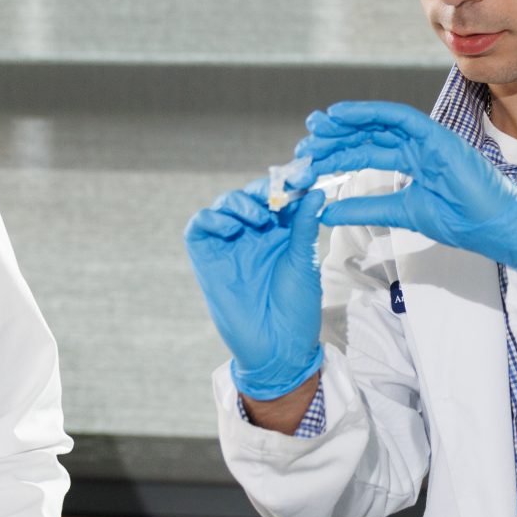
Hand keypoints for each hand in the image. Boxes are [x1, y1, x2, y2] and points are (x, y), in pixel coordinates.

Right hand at [185, 183, 325, 398]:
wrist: (279, 346)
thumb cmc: (296, 306)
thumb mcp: (304, 260)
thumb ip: (304, 225)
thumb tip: (316, 191)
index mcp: (280, 232)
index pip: (281, 196)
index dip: (291, 180)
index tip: (307, 170)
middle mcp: (254, 234)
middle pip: (252, 195)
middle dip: (266, 188)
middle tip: (281, 190)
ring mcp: (229, 244)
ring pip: (225, 204)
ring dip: (241, 202)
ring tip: (259, 217)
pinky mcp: (207, 257)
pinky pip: (200, 225)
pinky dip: (212, 218)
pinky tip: (232, 225)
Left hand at [297, 101, 516, 272]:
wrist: (495, 227)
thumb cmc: (462, 221)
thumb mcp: (401, 214)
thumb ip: (366, 209)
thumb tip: (327, 212)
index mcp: (413, 162)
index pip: (368, 152)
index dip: (338, 152)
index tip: (309, 158)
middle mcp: (418, 146)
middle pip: (369, 135)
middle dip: (336, 135)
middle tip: (304, 141)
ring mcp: (428, 139)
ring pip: (379, 123)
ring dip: (346, 122)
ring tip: (317, 125)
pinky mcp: (438, 137)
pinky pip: (400, 117)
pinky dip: (369, 113)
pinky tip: (342, 115)